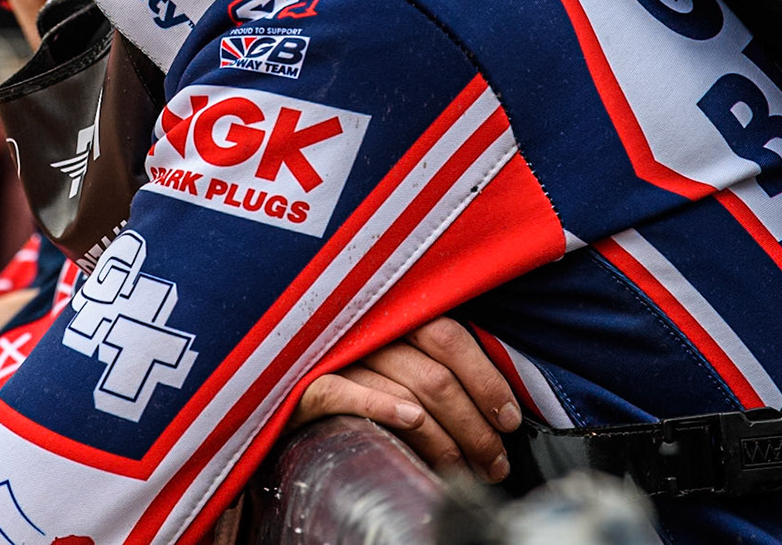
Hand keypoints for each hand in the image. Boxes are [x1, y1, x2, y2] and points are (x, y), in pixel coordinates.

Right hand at [291, 318, 520, 481]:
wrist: (272, 383)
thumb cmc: (343, 368)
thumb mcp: (390, 352)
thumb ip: (428, 362)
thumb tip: (493, 407)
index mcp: (389, 312)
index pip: (450, 337)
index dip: (486, 380)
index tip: (510, 420)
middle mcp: (363, 328)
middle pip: (436, 375)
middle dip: (475, 427)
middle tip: (495, 462)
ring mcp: (333, 354)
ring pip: (406, 394)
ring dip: (445, 440)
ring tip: (466, 469)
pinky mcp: (302, 383)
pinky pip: (344, 393)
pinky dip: (382, 407)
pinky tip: (411, 424)